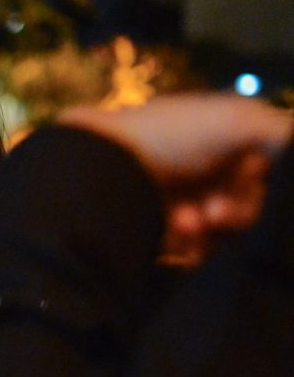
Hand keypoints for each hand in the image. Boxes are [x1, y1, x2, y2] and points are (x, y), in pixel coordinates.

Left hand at [60, 94, 292, 265]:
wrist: (100, 168)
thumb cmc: (172, 137)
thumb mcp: (238, 120)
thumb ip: (281, 132)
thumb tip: (289, 146)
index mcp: (218, 142)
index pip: (261, 176)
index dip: (254, 185)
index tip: (245, 179)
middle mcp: (199, 172)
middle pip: (245, 212)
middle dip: (235, 213)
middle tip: (211, 212)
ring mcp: (177, 205)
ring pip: (221, 237)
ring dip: (209, 234)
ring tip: (182, 223)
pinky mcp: (156, 235)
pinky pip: (193, 256)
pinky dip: (188, 250)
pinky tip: (170, 237)